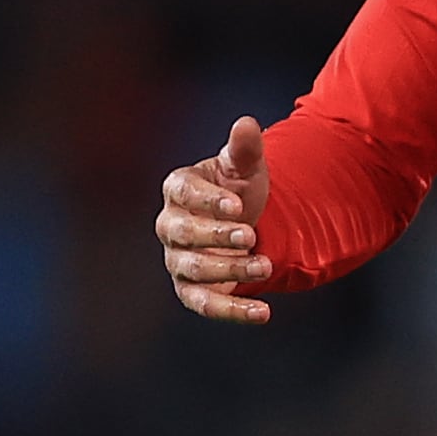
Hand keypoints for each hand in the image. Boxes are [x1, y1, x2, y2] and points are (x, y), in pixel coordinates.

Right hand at [157, 116, 273, 324]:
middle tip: (251, 236)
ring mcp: (178, 260)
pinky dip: (233, 310)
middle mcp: (170, 226)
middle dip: (216, 237)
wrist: (245, 225)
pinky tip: (263, 311)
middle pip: (182, 234)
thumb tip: (247, 123)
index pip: (183, 194)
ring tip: (266, 265)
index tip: (237, 205)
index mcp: (178, 189)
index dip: (208, 201)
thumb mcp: (245, 169)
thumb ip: (244, 149)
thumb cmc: (238, 190)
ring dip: (230, 270)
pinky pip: (205, 304)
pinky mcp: (192, 291)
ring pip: (195, 270)